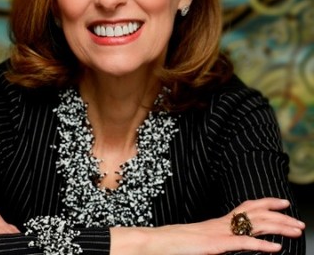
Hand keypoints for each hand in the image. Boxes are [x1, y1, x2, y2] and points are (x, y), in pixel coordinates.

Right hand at [111, 197, 304, 254]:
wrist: (154, 243)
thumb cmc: (174, 243)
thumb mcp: (199, 239)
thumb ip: (215, 238)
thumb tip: (231, 240)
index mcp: (217, 222)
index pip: (245, 207)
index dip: (265, 204)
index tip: (282, 203)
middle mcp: (220, 223)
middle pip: (254, 214)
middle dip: (279, 216)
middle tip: (298, 220)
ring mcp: (217, 233)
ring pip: (252, 226)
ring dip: (277, 228)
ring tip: (296, 230)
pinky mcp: (213, 246)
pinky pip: (240, 244)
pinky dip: (261, 246)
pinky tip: (277, 249)